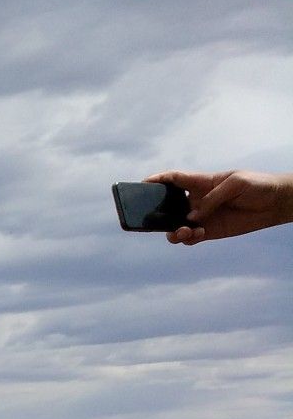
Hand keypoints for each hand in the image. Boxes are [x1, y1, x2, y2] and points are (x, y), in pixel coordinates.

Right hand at [145, 170, 292, 243]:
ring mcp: (202, 216)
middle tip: (153, 220)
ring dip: (173, 230)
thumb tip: (192, 217)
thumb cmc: (258, 185)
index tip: (142, 184)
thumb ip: (212, 198)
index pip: (174, 179)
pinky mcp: (210, 231)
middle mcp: (197, 200)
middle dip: (157, 213)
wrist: (276, 203)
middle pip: (169, 205)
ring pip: (176, 225)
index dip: (158, 180)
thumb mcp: (236, 183)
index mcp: (202, 182)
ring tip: (183, 232)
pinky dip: (189, 238)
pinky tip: (199, 234)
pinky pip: (191, 237)